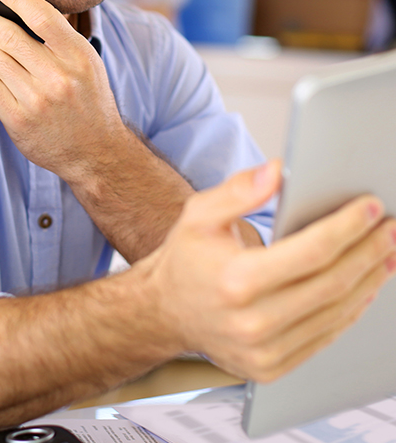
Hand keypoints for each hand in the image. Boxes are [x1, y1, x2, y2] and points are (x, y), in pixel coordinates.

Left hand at [0, 0, 128, 179]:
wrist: (95, 151)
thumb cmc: (89, 102)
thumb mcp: (88, 63)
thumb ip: (61, 38)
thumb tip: (23, 7)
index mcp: (78, 57)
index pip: (42, 16)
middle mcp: (57, 77)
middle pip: (8, 36)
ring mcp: (35, 99)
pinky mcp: (16, 119)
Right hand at [138, 160, 395, 381]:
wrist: (165, 312)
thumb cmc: (186, 259)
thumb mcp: (199, 214)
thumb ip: (239, 190)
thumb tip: (279, 171)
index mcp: (235, 280)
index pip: (310, 252)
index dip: (346, 227)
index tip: (370, 207)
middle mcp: (252, 321)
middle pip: (332, 283)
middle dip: (368, 251)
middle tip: (390, 228)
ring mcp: (264, 350)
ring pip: (336, 313)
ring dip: (368, 281)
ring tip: (385, 254)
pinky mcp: (272, 367)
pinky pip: (325, 336)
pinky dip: (349, 309)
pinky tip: (361, 285)